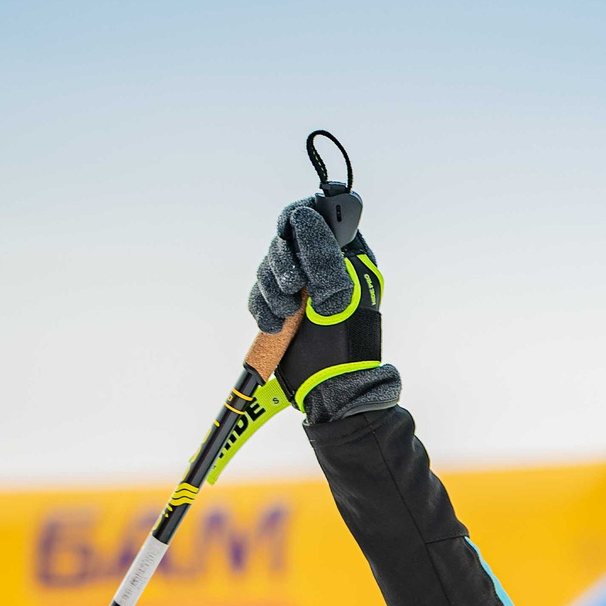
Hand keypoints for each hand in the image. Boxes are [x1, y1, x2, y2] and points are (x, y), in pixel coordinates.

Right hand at [247, 199, 400, 422]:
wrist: (331, 390)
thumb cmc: (346, 343)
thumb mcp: (339, 292)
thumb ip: (321, 252)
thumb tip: (302, 215)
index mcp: (346, 258)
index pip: (318, 219)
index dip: (298, 219)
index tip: (288, 230)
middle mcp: (322, 270)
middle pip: (286, 242)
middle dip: (282, 265)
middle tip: (293, 288)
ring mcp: (302, 291)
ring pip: (268, 269)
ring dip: (271, 290)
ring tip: (288, 314)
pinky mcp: (282, 310)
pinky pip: (259, 295)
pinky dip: (262, 309)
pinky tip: (275, 326)